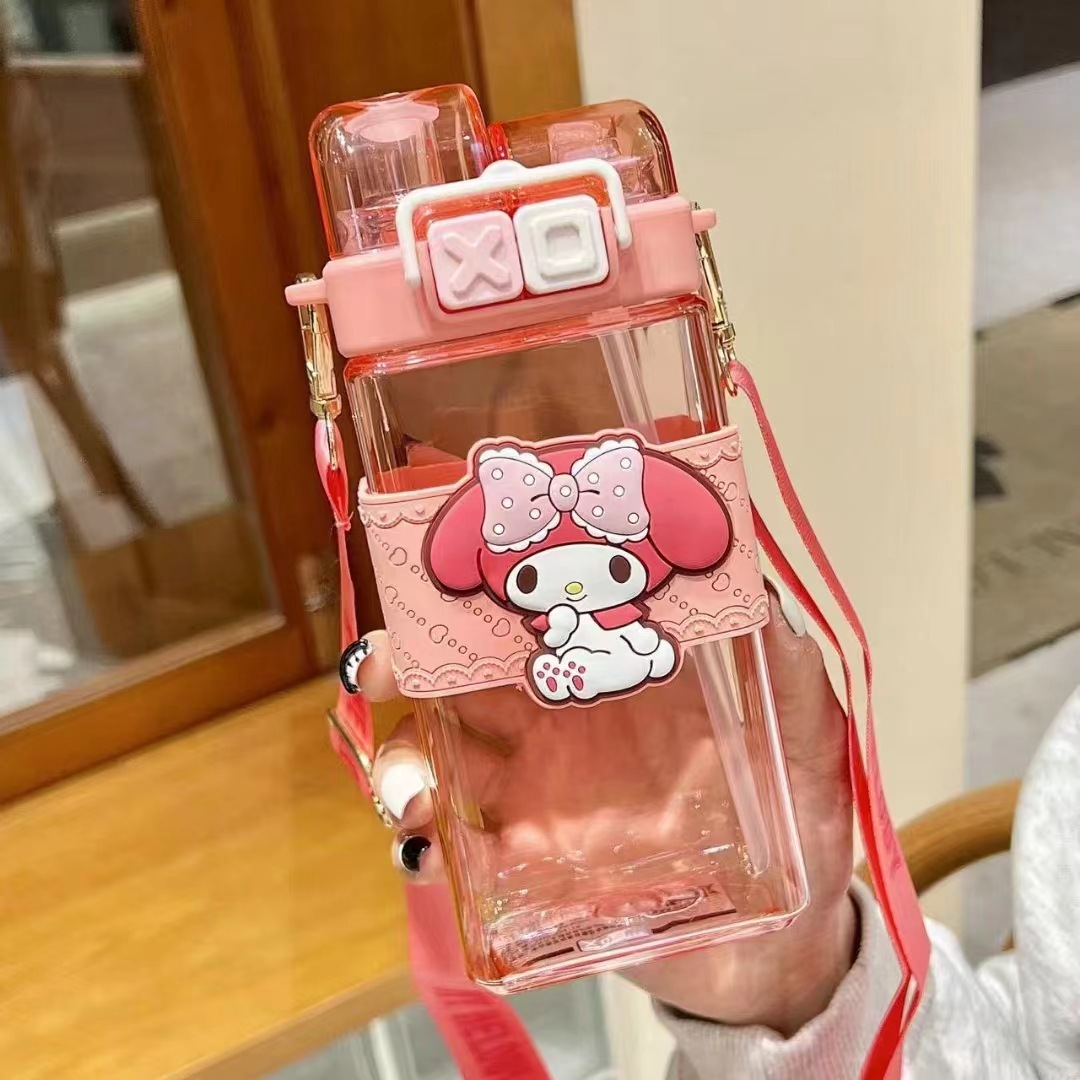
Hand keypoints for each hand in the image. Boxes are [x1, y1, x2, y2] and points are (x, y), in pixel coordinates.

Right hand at [357, 585, 854, 1036]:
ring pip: (439, 757)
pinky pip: (457, 847)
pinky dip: (424, 846)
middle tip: (381, 668)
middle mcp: (559, 721)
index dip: (481, 589)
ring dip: (403, 762)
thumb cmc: (793, 814)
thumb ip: (786, 667)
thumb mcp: (806, 732)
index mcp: (611, 670)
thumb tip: (759, 593)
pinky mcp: (529, 865)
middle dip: (404, 663)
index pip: (532, 612)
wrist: (783, 938)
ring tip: (414, 795)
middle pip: (460, 677)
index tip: (447, 574)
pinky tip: (427, 852)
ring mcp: (537, 792)